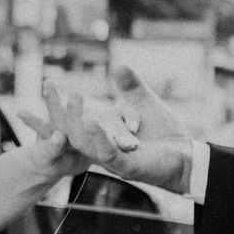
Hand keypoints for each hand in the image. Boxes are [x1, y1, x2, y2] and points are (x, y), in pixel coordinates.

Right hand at [25, 81, 194, 193]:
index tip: (46, 82)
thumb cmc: (164, 133)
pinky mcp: (127, 168)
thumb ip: (131, 87)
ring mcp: (113, 159)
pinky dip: (99, 138)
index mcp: (102, 133)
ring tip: (71, 99)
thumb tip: (119, 65)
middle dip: (58, 108)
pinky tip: (92, 121)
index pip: (73, 118)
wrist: (187, 157)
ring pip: (86, 142)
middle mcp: (101, 147)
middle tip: (47, 86)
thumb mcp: (144, 105)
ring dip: (76, 121)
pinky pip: (108, 153)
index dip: (57, 102)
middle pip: (71, 130)